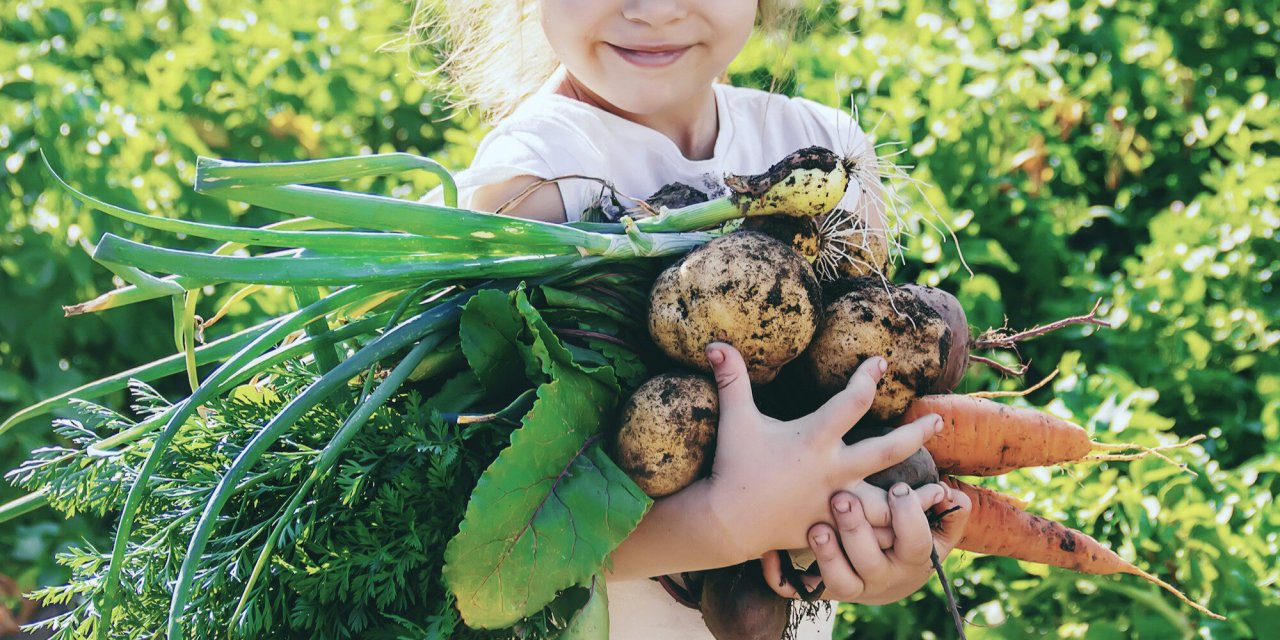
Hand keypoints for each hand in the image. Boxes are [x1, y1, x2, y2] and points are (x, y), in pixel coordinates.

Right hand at [698, 342, 943, 560]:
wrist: (727, 522)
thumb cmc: (733, 466)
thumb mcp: (735, 419)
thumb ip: (731, 380)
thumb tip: (715, 343)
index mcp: (814, 439)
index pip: (853, 401)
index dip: (869, 377)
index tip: (881, 362)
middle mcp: (832, 470)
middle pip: (888, 450)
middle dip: (916, 433)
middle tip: (938, 419)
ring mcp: (836, 502)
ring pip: (889, 501)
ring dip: (916, 495)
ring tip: (943, 489)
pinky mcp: (834, 528)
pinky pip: (871, 532)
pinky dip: (894, 531)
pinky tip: (912, 527)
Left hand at [760, 481, 971, 603]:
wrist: (885, 579)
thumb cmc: (908, 540)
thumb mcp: (935, 531)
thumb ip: (949, 515)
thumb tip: (954, 496)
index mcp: (910, 559)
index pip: (915, 543)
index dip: (908, 517)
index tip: (897, 487)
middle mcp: (879, 577)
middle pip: (870, 562)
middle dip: (857, 531)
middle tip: (843, 498)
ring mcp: (849, 586)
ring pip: (837, 581)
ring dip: (826, 554)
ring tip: (815, 527)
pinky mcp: (819, 590)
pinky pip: (795, 591)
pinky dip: (779, 574)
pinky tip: (768, 552)